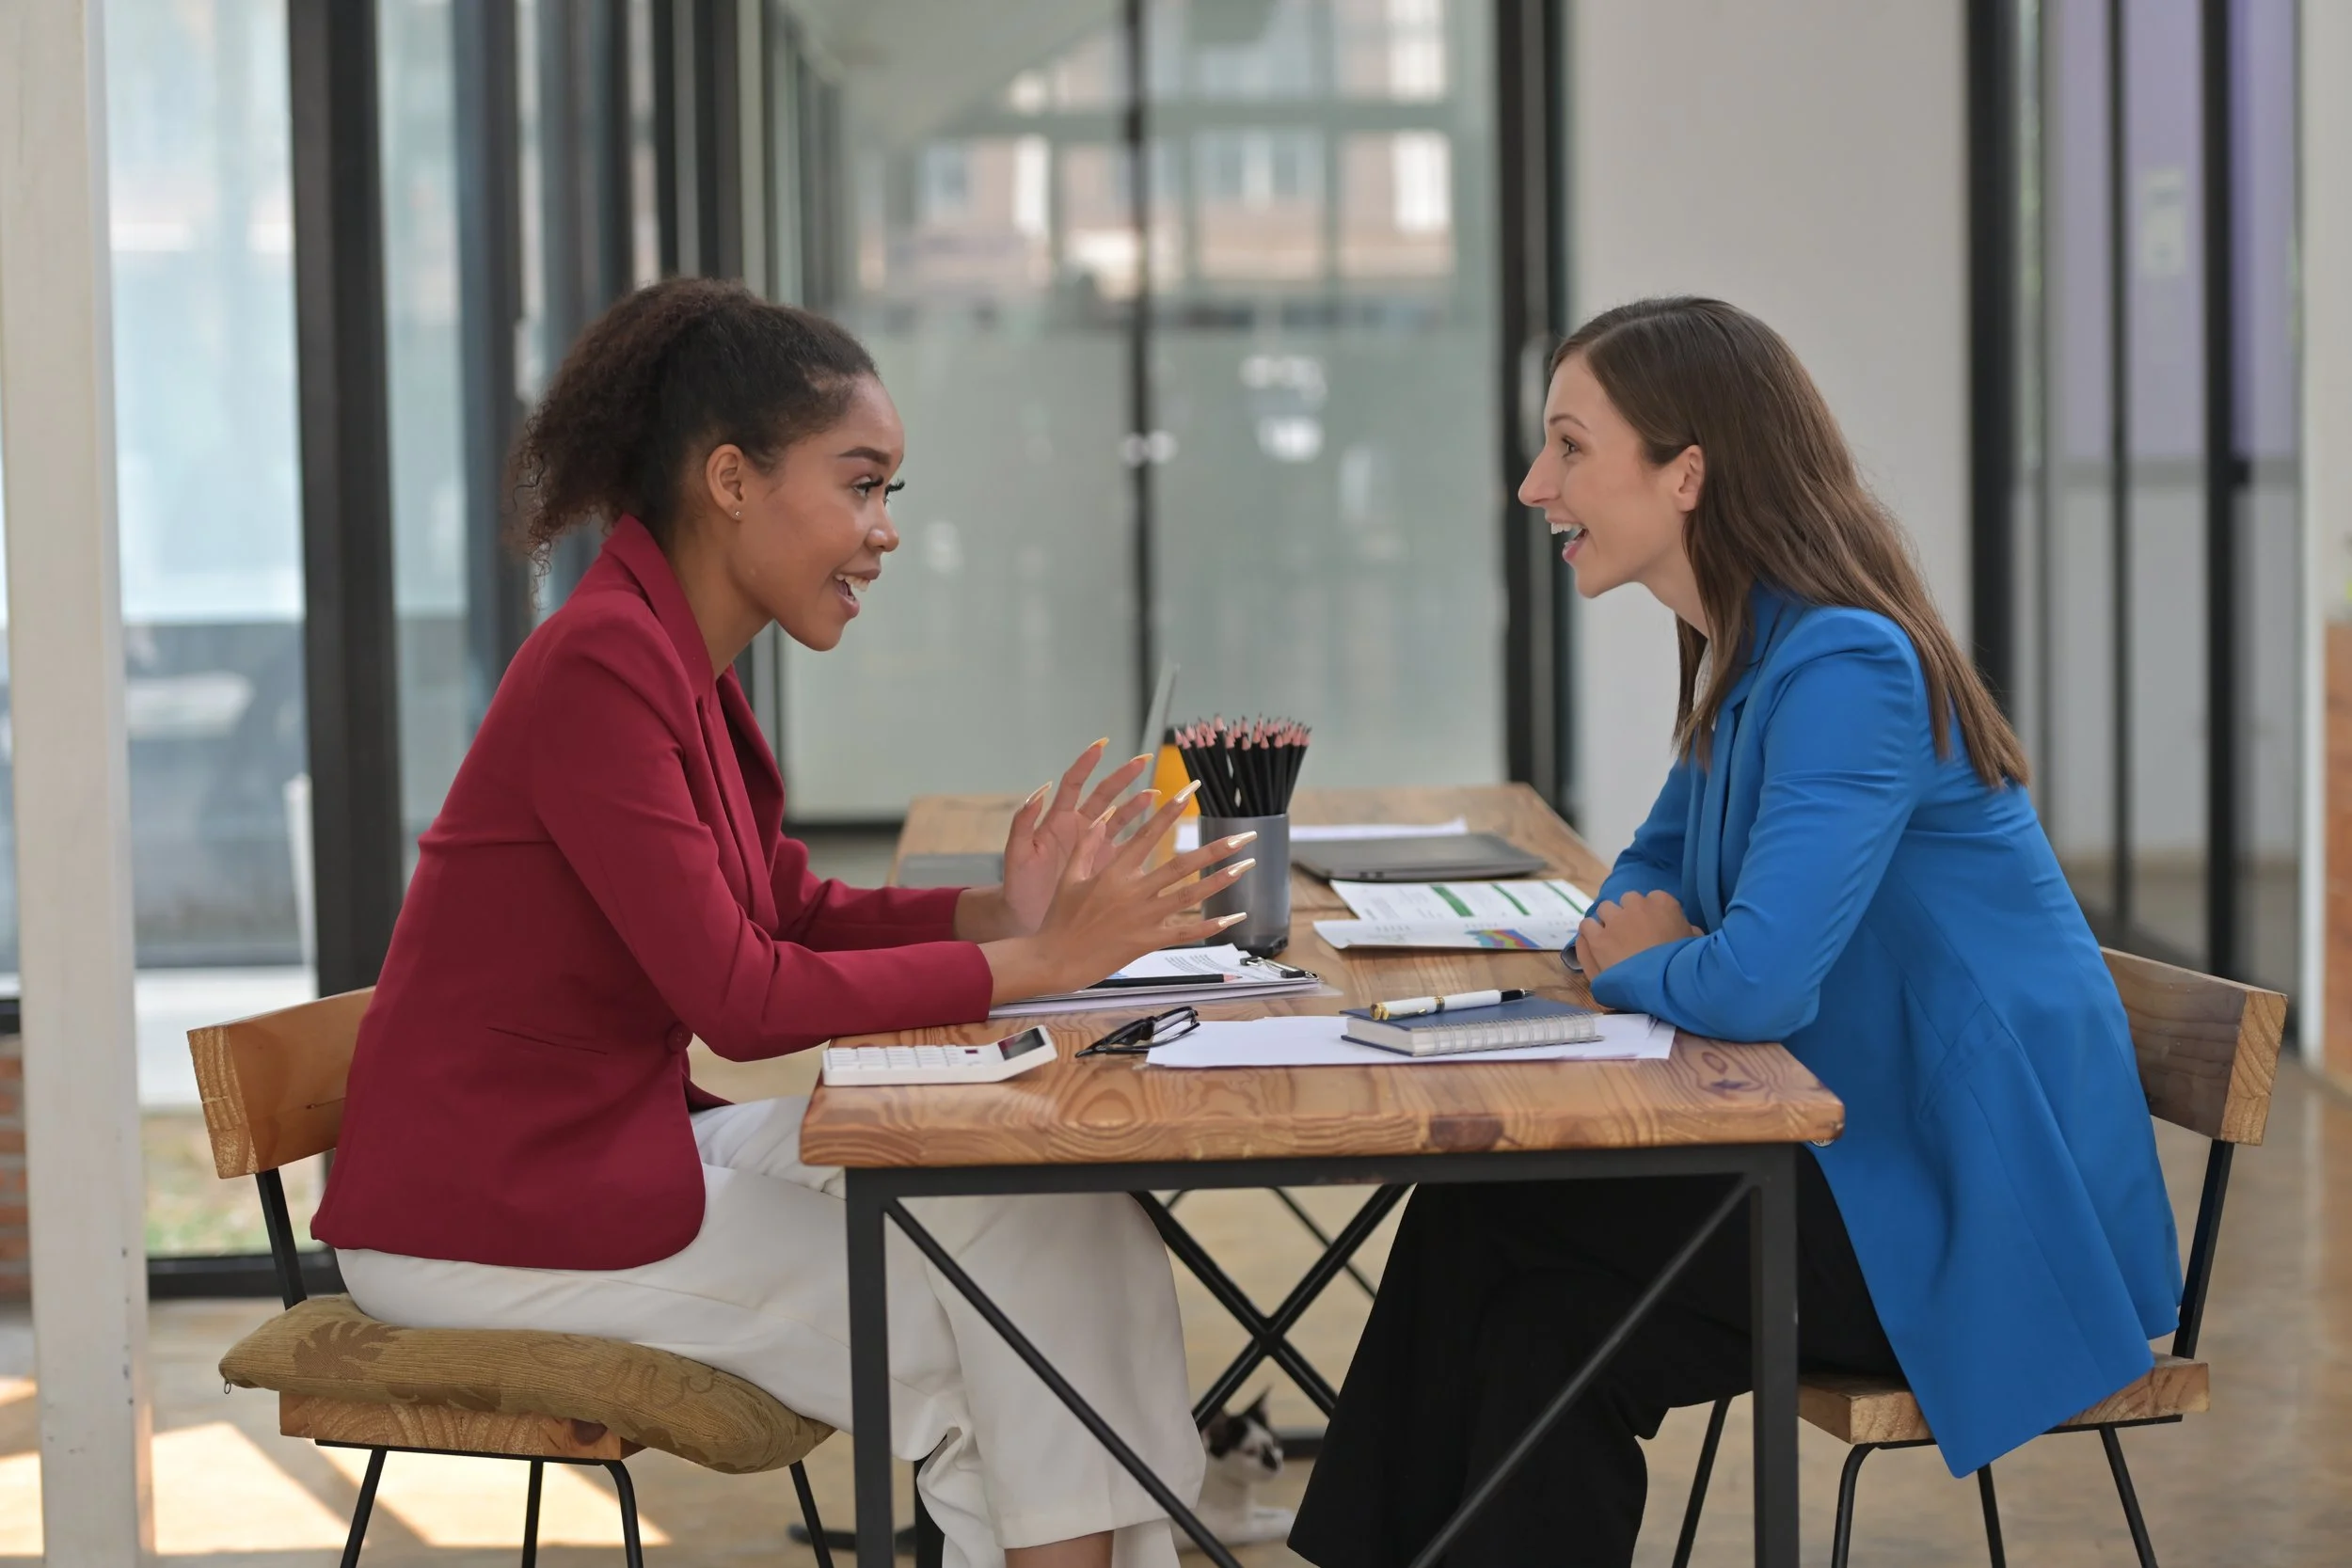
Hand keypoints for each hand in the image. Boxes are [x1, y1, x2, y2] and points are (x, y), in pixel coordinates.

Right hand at [983, 789, 1254, 1002]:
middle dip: (1216, 849)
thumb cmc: (1060, 919)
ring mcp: (1143, 918)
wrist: (1054, 959)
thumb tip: (1102, 817)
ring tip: (1246, 866)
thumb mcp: (1069, 877)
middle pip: (1182, 865)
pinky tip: (1234, 917)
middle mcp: (1133, 891)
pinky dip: (1211, 925)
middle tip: (1244, 835)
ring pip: (1190, 896)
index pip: (1148, 833)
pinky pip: (1185, 932)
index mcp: (1114, 871)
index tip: (1191, 790)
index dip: (1170, 810)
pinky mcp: (1148, 941)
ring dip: (1221, 880)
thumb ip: (1087, 846)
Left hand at [990, 740, 1159, 938]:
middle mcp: (1077, 827)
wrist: (1024, 918)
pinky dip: (1141, 836)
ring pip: (1119, 817)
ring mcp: (1093, 845)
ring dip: (1136, 804)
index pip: (1073, 784)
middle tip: (1143, 761)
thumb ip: (1023, 823)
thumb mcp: (1016, 854)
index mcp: (1056, 820)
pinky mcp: (1104, 865)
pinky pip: (1127, 846)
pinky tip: (1157, 828)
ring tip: (1154, 793)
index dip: (1086, 764)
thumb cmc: (1017, 885)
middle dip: (1123, 777)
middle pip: (1104, 795)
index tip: (1101, 746)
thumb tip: (1038, 792)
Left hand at [1575, 890, 1699, 978]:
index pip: (1654, 899)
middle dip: (1629, 915)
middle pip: (1627, 901)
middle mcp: (1635, 905)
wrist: (1663, 987)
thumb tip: (1687, 929)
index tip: (1655, 929)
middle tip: (1634, 936)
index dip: (1653, 915)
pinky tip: (1595, 946)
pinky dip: (1590, 934)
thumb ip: (1689, 930)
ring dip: (1608, 922)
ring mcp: (1613, 921)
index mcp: (1663, 903)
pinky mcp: (1596, 939)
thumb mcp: (1696, 944)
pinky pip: (1586, 926)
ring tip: (1612, 941)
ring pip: (1605, 909)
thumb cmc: (1684, 965)